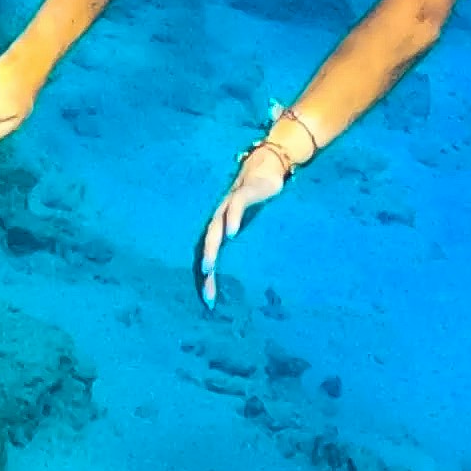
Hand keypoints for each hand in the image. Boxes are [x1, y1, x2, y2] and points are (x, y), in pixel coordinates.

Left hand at [192, 144, 293, 306]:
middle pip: (207, 247)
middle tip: (206, 292)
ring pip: (215, 229)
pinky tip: (232, 233)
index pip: (211, 257)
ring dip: (210, 248)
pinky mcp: (243, 193)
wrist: (266, 167)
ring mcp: (229, 205)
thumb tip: (260, 275)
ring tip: (208, 266)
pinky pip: (235, 207)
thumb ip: (252, 245)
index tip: (210, 303)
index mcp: (222, 229)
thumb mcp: (256, 226)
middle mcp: (221, 219)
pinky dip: (232, 220)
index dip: (209, 280)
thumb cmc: (259, 200)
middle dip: (205, 270)